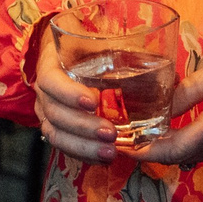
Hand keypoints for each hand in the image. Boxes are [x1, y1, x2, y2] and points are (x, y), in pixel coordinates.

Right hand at [29, 30, 120, 163]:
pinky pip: (65, 147)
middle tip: (110, 133)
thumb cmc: (89, 46)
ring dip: (83, 146)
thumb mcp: (100, 42)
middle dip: (83, 127)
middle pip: (55, 114)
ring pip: (56, 135)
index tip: (94, 101)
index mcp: (50, 66)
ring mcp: (47, 114)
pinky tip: (104, 159)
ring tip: (110, 152)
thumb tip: (157, 63)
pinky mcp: (57, 129)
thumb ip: (120, 51)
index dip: (68, 93)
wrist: (72, 55)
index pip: (50, 81)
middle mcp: (44, 92)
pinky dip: (84, 155)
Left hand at [128, 51, 202, 164]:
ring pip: (188, 156)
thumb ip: (192, 89)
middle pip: (178, 156)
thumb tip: (160, 105)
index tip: (121, 145)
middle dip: (146, 151)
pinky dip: (177, 145)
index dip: (146, 151)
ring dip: (160, 149)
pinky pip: (200, 151)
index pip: (177, 148)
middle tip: (117, 136)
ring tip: (131, 133)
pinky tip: (161, 131)